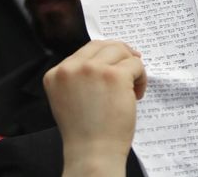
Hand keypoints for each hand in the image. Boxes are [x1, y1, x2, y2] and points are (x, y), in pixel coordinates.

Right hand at [43, 40, 146, 175]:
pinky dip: (141, 78)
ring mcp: (92, 70)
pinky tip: (136, 95)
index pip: (86, 50)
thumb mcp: (71, 97)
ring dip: (132, 66)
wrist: (92, 153)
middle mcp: (71, 68)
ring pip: (121, 51)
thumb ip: (81, 76)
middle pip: (104, 45)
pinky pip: (136, 64)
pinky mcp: (114, 75)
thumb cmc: (86, 131)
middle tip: (133, 67)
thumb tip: (111, 55)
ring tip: (132, 88)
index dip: (106, 55)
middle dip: (121, 54)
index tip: (118, 64)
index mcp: (56, 73)